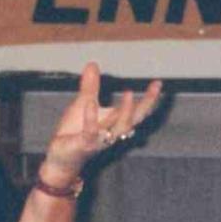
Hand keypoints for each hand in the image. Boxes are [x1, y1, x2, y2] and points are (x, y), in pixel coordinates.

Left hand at [36, 63, 162, 188]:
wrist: (62, 157)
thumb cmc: (75, 132)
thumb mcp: (84, 104)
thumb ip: (90, 86)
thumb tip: (93, 64)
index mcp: (115, 123)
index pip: (137, 111)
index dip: (149, 99)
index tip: (158, 83)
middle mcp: (112, 132)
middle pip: (135, 119)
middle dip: (146, 104)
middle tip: (155, 88)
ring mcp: (100, 139)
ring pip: (119, 128)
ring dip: (126, 112)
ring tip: (130, 94)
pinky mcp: (84, 144)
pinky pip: (91, 132)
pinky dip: (91, 118)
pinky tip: (90, 104)